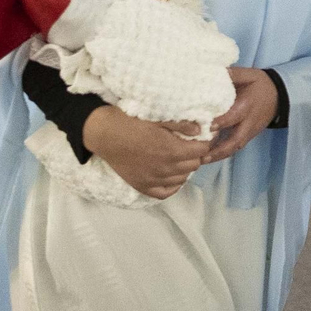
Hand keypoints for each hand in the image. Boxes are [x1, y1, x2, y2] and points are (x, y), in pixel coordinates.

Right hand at [81, 105, 202, 199]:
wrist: (106, 134)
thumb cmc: (132, 122)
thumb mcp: (159, 118)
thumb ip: (181, 125)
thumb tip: (200, 131)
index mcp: (172, 150)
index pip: (201, 151)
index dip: (205, 142)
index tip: (202, 137)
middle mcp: (166, 168)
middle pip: (194, 165)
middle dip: (196, 154)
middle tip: (190, 146)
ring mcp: (154, 180)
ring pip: (183, 178)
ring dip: (185, 168)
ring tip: (180, 158)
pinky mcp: (143, 186)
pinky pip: (166, 192)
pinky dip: (173, 185)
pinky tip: (172, 175)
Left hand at [204, 67, 279, 163]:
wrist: (280, 95)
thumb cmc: (261, 84)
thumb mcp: (249, 75)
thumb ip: (232, 74)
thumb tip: (212, 72)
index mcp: (247, 106)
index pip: (233, 117)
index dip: (220, 123)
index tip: (206, 127)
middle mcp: (248, 122)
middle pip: (235, 141)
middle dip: (219, 150)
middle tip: (202, 156)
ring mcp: (249, 131)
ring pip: (235, 147)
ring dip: (219, 156)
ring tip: (202, 161)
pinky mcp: (249, 135)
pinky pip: (236, 146)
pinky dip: (223, 153)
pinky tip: (210, 156)